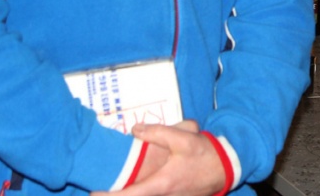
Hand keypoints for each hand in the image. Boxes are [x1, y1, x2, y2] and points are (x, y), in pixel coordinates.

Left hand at [91, 120, 226, 195]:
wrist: (227, 167)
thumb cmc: (205, 153)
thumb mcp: (184, 138)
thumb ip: (158, 132)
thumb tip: (134, 130)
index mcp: (162, 184)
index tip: (92, 194)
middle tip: (98, 191)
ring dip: (131, 194)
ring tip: (114, 189)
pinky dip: (143, 193)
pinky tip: (136, 187)